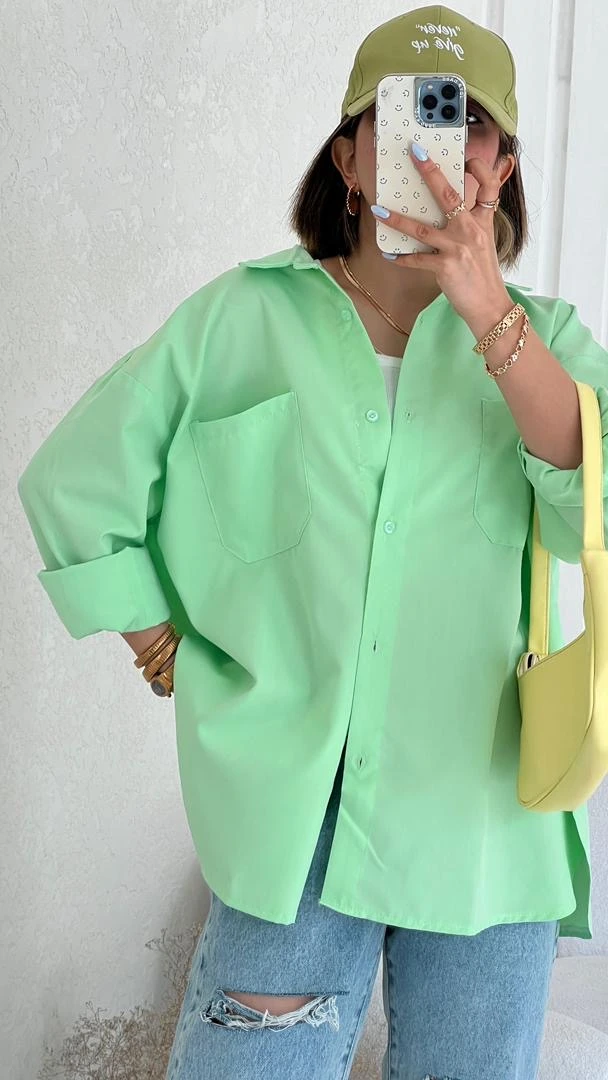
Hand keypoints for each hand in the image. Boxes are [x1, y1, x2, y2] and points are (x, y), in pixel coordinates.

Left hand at [372, 145, 512, 334]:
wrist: (490, 306)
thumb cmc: (483, 275)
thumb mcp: (485, 242)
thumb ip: (472, 222)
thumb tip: (450, 207)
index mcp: (483, 221)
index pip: (489, 186)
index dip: (480, 169)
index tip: (467, 158)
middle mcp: (471, 230)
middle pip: (448, 194)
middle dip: (430, 171)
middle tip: (415, 153)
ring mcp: (458, 248)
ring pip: (422, 228)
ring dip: (397, 219)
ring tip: (378, 210)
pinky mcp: (445, 267)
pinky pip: (417, 259)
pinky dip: (401, 258)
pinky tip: (389, 254)